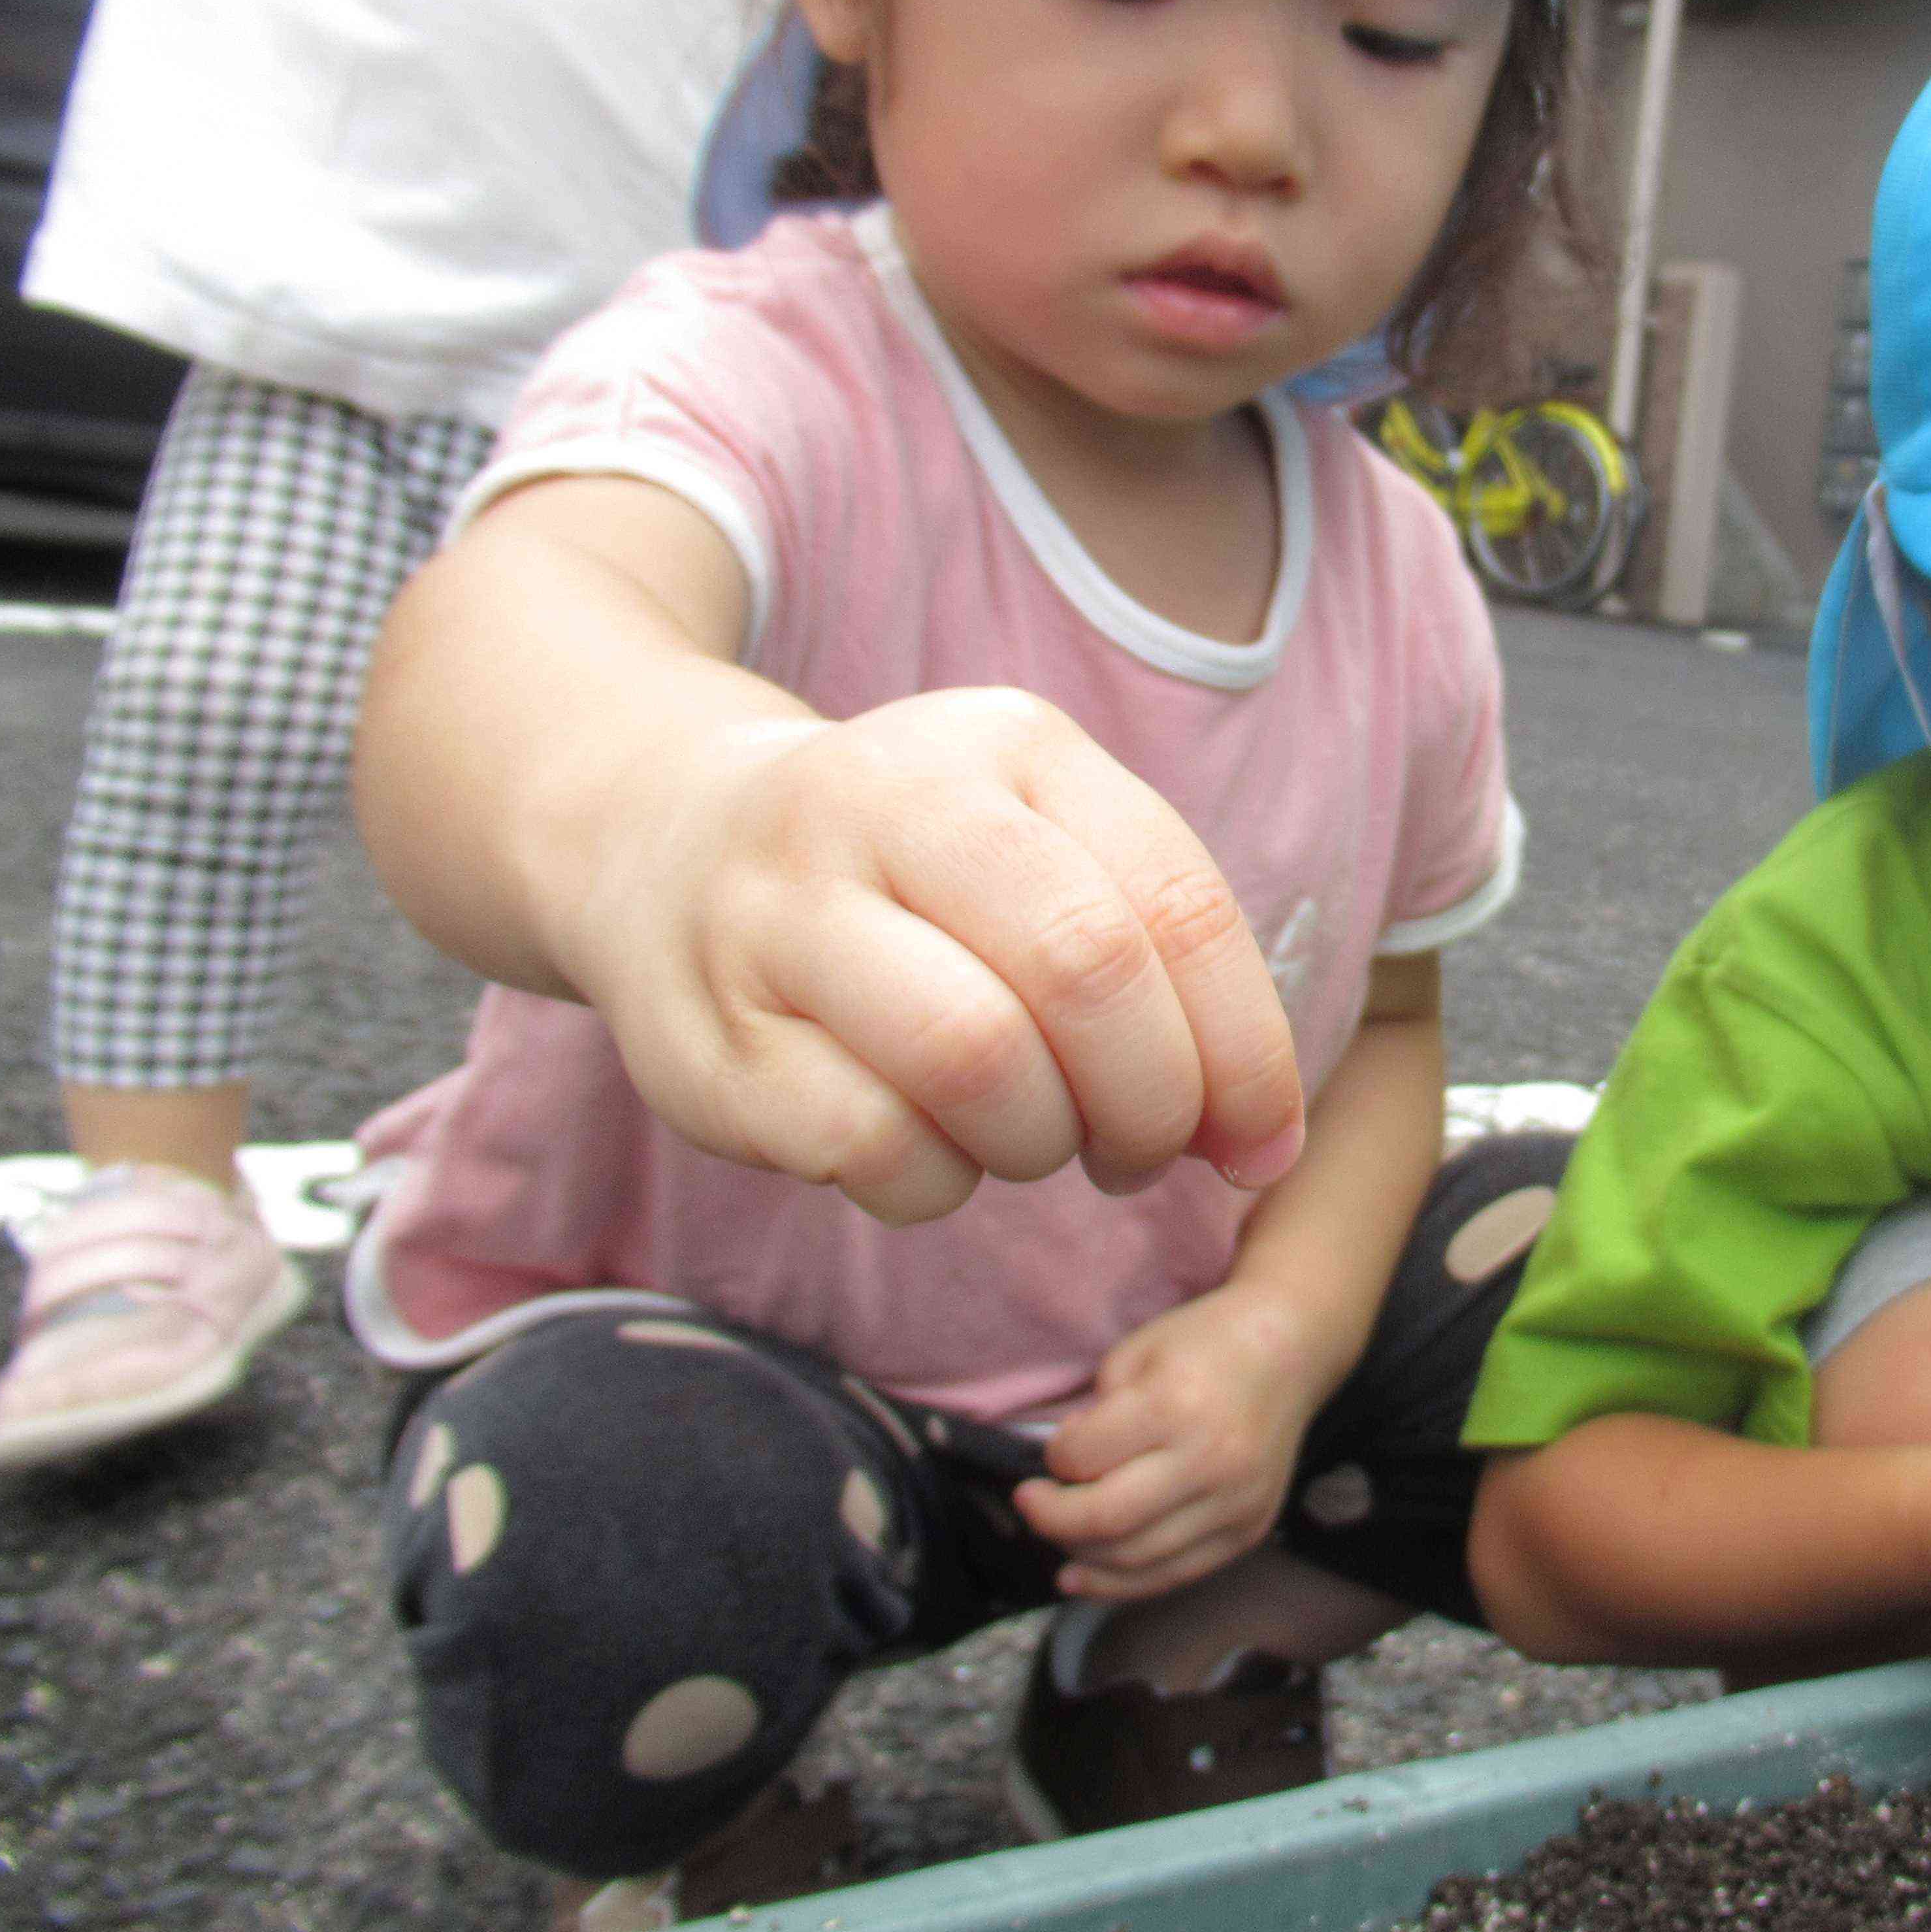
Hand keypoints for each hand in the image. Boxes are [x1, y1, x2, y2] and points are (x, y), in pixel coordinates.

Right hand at [566, 687, 1302, 1225]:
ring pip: (975, 1058)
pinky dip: (933, 1184)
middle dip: (1149, 1101)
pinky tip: (928, 1156)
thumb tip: (1266, 1142)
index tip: (1263, 1144)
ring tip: (1031, 1140)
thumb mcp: (1047, 852)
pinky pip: (869, 1143)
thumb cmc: (914, 882)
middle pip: (1084, 970)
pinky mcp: (706, 1037)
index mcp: (1008, 747)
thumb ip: (1164, 966)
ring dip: (1039, 1141)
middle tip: (1140, 1152)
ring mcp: (779, 914)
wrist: (664, 843)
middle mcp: (886, 801)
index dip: (1246, 1051)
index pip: (1176, 904)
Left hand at [1018, 1280, 1336, 1603]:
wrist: (1288, 1350)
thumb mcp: (1135, 1354)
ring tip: (1058, 1539)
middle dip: (1051, 1519)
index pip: (1082, 1458)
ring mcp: (1236, 1502)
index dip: (1051, 1460)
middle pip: (1106, 1520)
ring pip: (1137, 1560)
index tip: (1052, 1451)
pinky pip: (1176, 1574)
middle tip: (1030, 1503)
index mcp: (1175, 1404)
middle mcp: (1211, 1460)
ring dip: (1081, 1557)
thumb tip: (1064, 1475)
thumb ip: (1096, 1416)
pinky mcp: (1250, 1529)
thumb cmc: (1204, 1343)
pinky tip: (1085, 1576)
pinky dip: (1124, 1582)